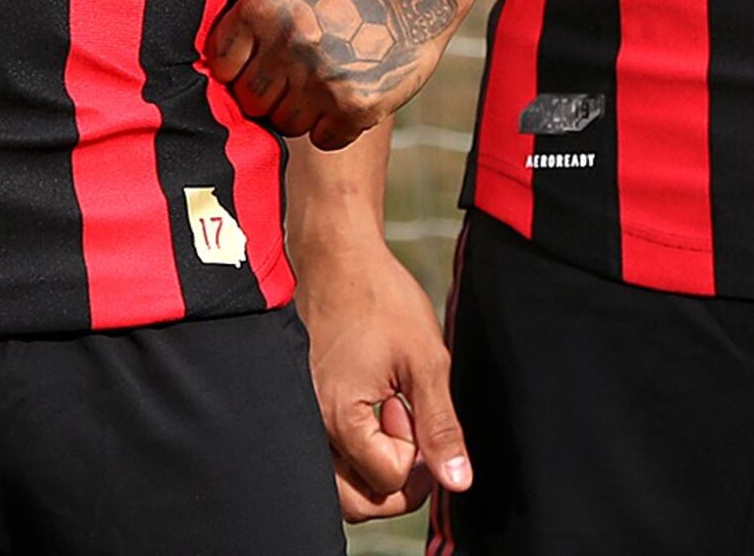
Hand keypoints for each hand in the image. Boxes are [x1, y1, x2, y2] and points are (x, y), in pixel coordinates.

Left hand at [205, 0, 461, 148]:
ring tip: (323, 79)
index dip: (239, 72)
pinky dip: (334, 127)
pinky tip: (348, 93)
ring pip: (285, 126)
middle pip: (251, 103)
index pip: (222, 69)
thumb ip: (235, 17)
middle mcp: (291, 39)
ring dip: (301, 113)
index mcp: (263, 5)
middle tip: (295, 74)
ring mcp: (324, 75)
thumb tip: (192, 67)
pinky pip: (323, 141)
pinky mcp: (356, 105)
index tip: (259, 63)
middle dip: (268, 95)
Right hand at [294, 233, 470, 519]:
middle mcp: (309, 424)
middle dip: (394, 478)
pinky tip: (367, 404)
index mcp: (338, 418)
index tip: (415, 406)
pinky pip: (323, 452)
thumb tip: (457, 480)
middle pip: (356, 500)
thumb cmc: (378, 297)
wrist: (335, 254)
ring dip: (370, 463)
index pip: (388, 479)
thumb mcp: (425, 360)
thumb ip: (440, 426)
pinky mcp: (296, 403)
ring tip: (387, 410)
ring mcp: (298, 415)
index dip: (417, 453)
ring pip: (337, 482)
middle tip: (410, 428)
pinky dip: (351, 446)